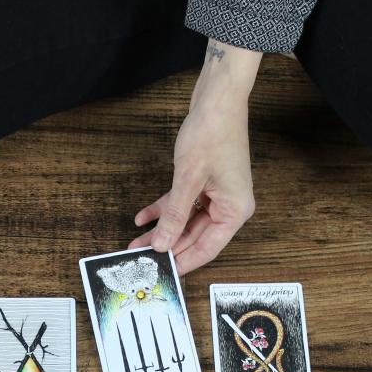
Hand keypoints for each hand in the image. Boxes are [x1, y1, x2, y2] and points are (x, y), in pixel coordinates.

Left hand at [130, 40, 260, 274]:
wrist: (218, 98)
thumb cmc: (212, 133)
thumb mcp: (187, 180)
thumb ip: (174, 216)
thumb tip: (161, 244)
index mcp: (235, 210)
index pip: (208, 248)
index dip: (184, 262)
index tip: (164, 274)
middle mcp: (229, 206)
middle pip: (194, 236)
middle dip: (167, 245)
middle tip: (141, 257)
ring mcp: (217, 194)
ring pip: (185, 221)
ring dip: (162, 229)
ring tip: (136, 242)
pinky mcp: (205, 181)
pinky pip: (182, 203)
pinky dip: (163, 209)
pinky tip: (142, 218)